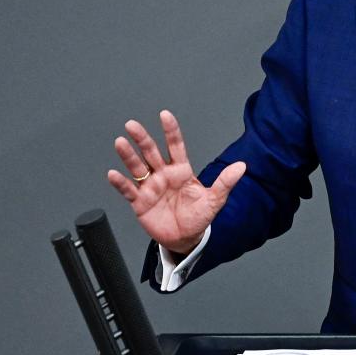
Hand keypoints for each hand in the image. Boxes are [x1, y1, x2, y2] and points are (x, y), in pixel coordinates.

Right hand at [106, 109, 245, 254]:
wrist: (185, 239)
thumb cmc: (198, 217)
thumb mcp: (214, 200)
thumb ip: (225, 183)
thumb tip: (241, 166)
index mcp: (181, 171)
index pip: (175, 146)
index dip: (170, 131)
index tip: (165, 115)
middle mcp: (163, 175)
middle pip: (151, 152)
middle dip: (142, 138)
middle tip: (132, 125)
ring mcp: (150, 187)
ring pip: (137, 167)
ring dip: (129, 155)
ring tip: (121, 143)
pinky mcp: (140, 202)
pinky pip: (129, 190)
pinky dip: (120, 183)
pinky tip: (113, 174)